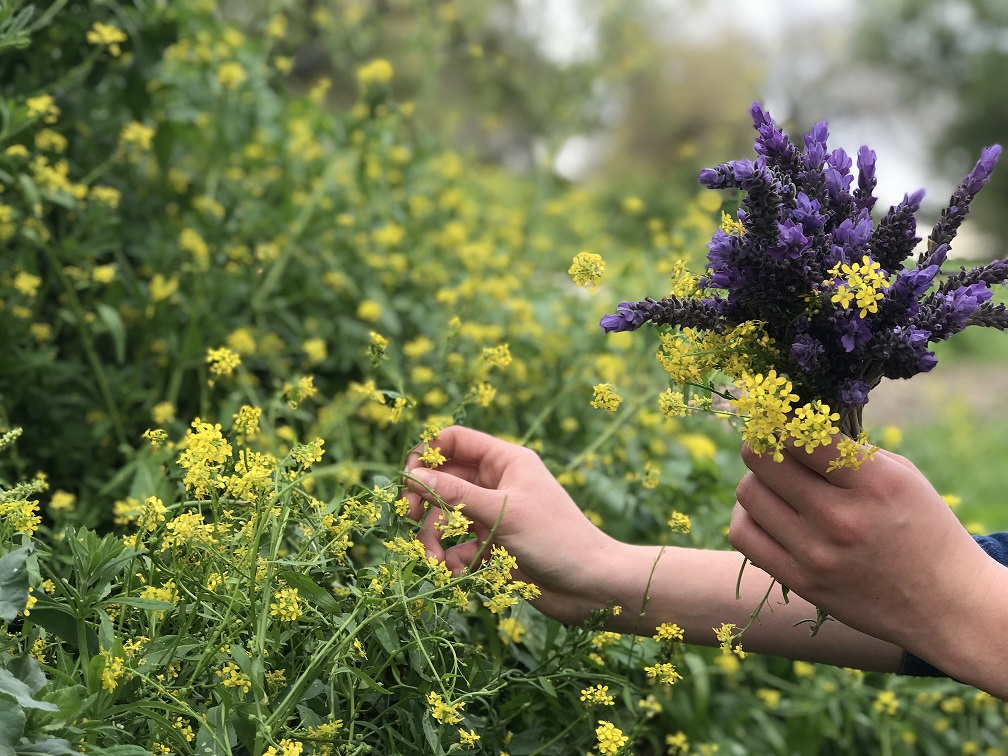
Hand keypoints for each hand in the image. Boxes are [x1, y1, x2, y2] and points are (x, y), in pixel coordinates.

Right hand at [402, 426, 620, 623]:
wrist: (591, 586)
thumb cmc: (555, 538)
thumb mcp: (503, 511)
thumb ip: (456, 493)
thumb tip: (414, 476)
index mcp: (505, 461)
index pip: (455, 441)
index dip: (428, 454)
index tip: (410, 480)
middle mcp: (498, 484)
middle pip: (443, 481)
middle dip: (424, 502)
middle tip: (408, 519)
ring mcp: (494, 516)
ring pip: (446, 518)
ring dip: (433, 539)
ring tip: (434, 563)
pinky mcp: (493, 548)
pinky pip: (458, 547)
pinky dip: (452, 560)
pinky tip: (457, 575)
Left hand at [730, 437, 1007, 690]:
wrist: (946, 606)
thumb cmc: (923, 528)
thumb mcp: (902, 476)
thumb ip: (848, 450)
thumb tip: (791, 423)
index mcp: (874, 483)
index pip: (801, 435)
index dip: (783, 421)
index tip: (782, 420)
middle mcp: (841, 518)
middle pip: (763, 460)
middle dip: (764, 445)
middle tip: (772, 447)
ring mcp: (817, 554)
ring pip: (748, 493)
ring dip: (756, 480)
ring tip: (775, 483)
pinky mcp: (801, 581)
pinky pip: (743, 534)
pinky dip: (747, 516)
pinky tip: (766, 513)